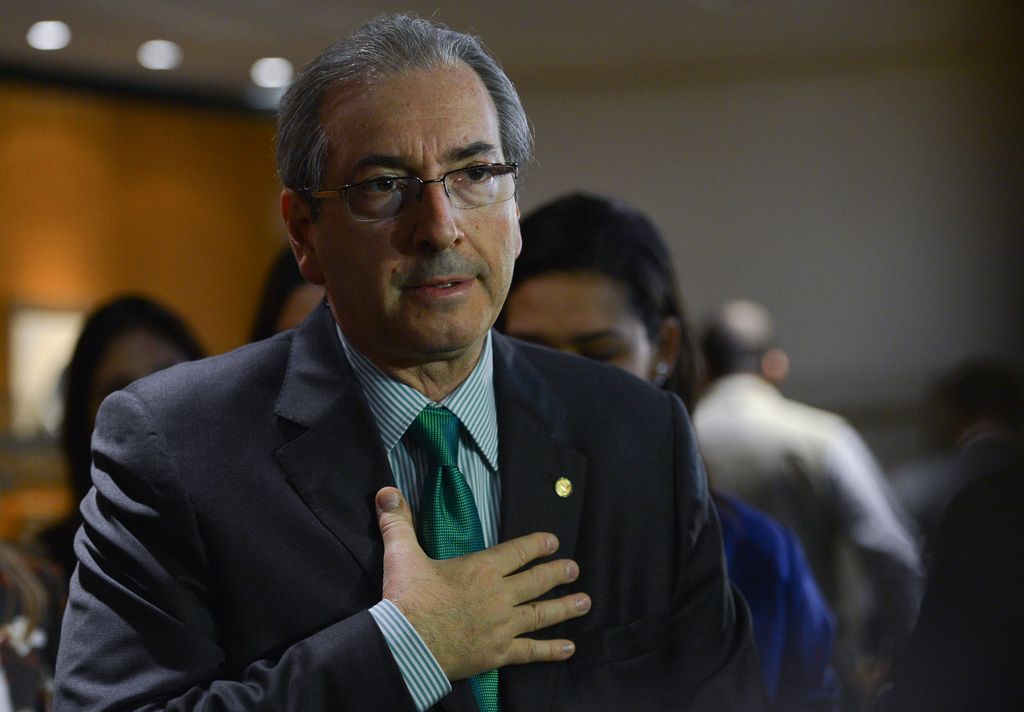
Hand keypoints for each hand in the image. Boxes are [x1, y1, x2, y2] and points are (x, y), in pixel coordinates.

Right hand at [375, 487, 590, 680]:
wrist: (405, 644)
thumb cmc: (407, 598)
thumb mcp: (401, 554)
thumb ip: (398, 522)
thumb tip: (386, 492)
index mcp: (482, 569)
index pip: (517, 551)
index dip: (537, 545)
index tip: (553, 541)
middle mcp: (499, 595)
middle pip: (536, 581)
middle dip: (557, 573)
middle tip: (574, 568)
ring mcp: (503, 625)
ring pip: (541, 613)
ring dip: (565, 607)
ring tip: (585, 600)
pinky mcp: (499, 653)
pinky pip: (531, 651)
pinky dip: (551, 650)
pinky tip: (569, 648)